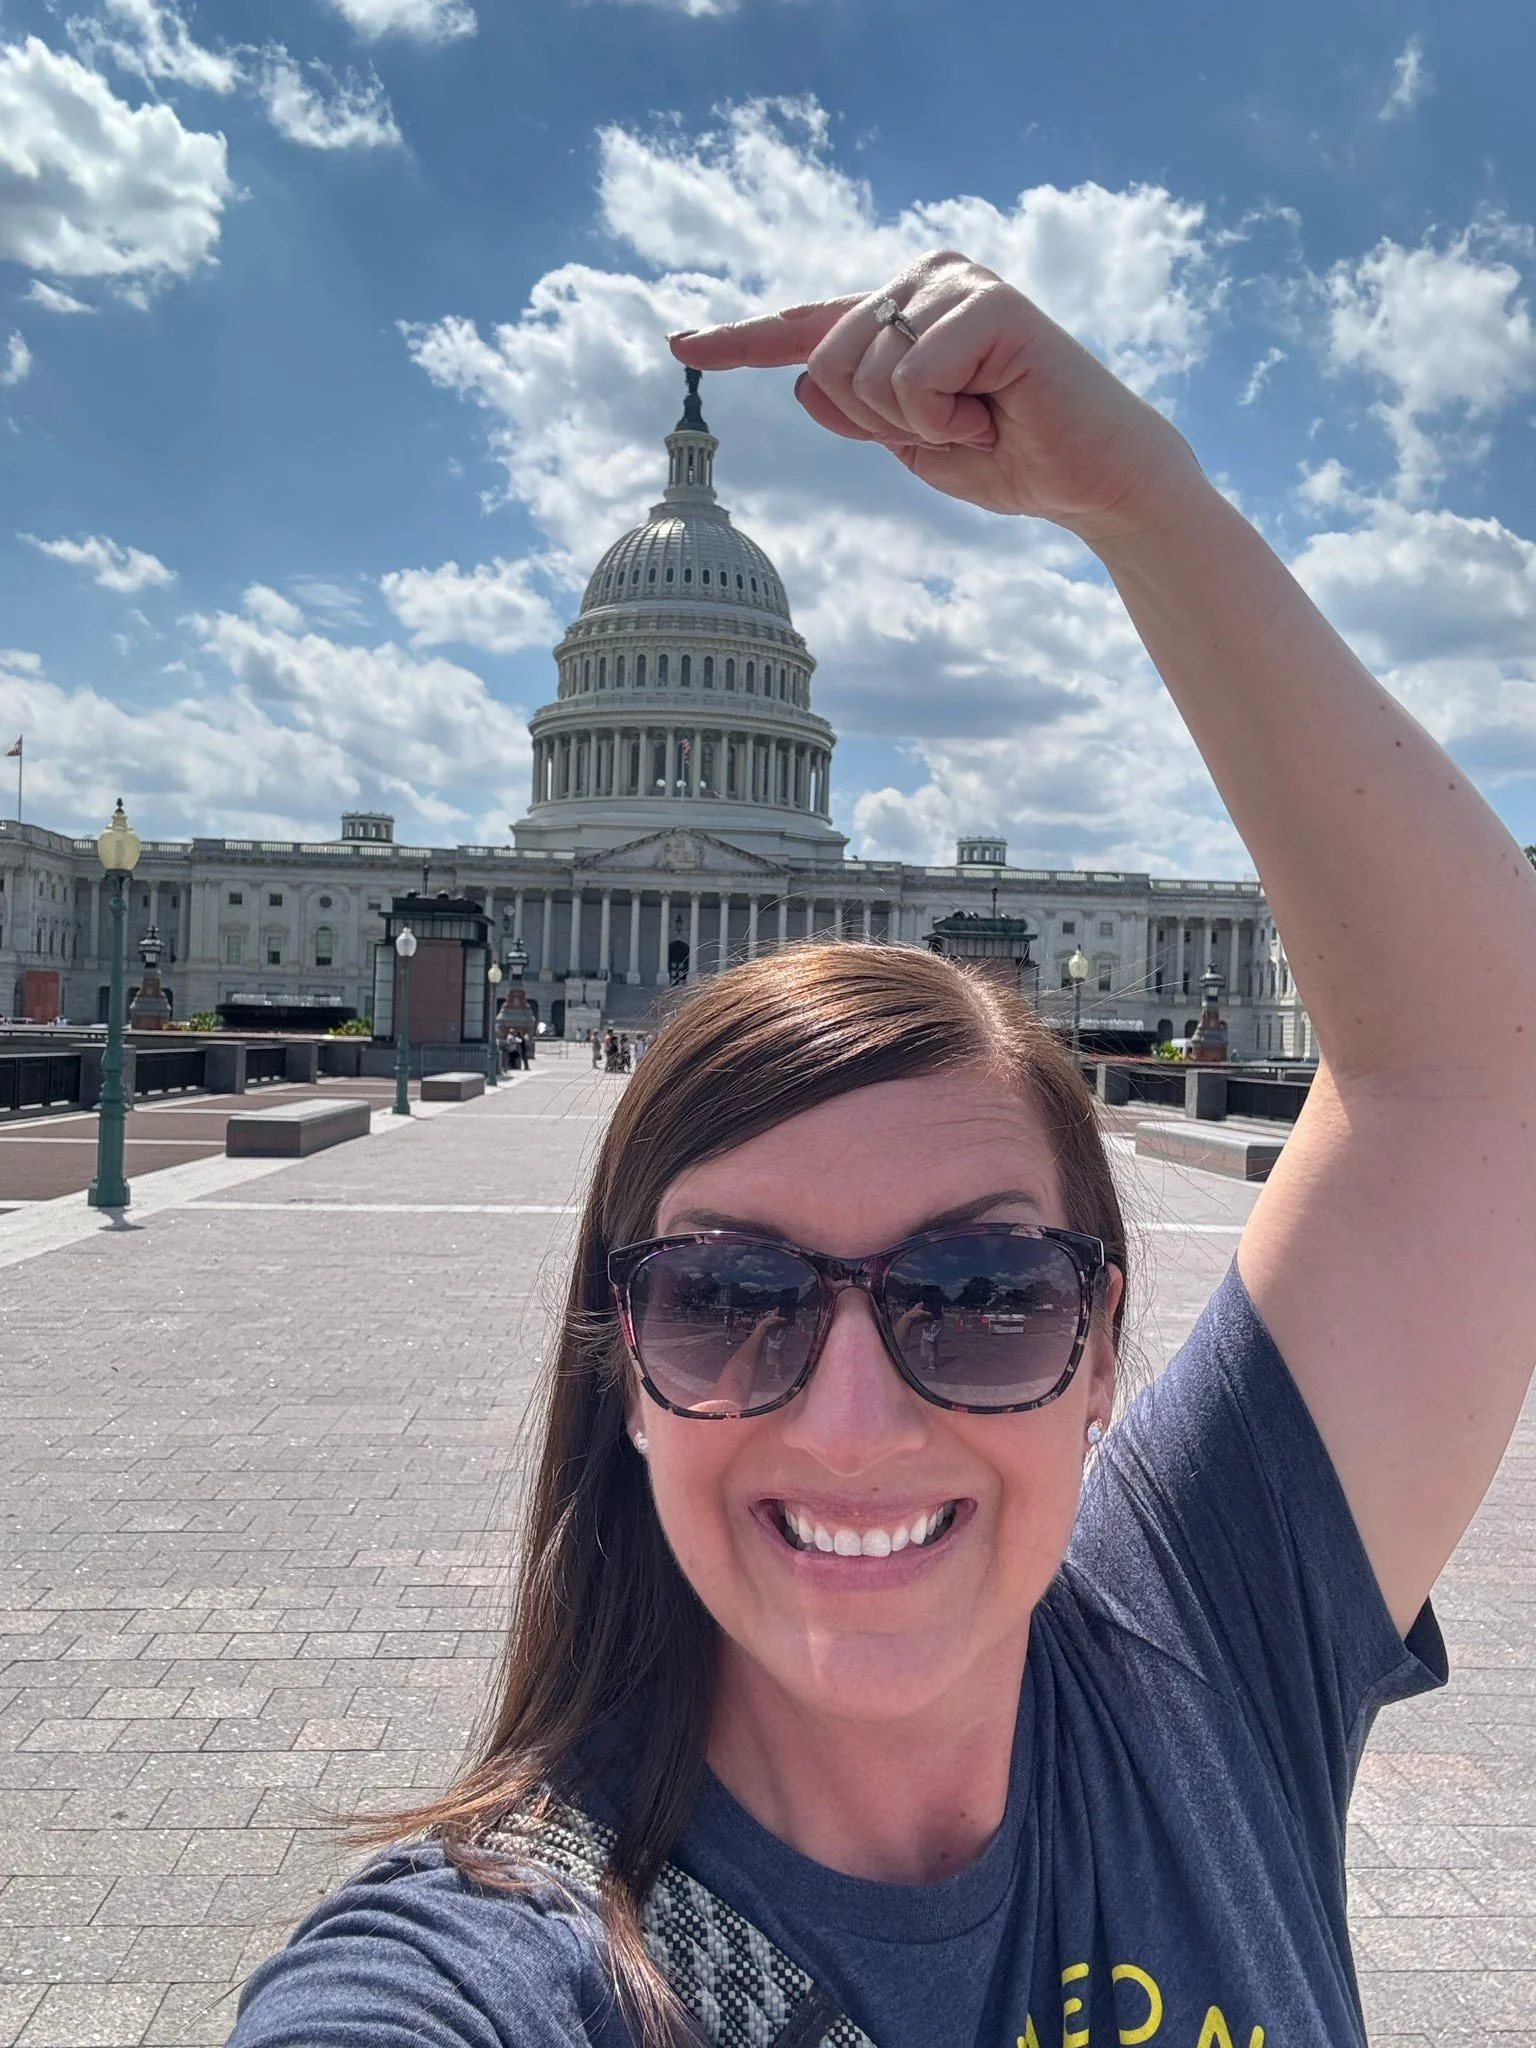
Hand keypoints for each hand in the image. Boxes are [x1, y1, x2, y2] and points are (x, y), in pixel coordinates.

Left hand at [670, 250, 1201, 541]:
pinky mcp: (991, 303)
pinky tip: (996, 412)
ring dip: (917, 425)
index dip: (739, 340)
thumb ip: (855, 412)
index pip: (805, 329)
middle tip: (952, 428)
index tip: (680, 345)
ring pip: (861, 374)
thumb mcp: (909, 443)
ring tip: (979, 419)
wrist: (1092, 481)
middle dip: (876, 424)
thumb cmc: (1008, 459)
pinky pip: (911, 379)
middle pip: (822, 365)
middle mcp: (923, 280)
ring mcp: (956, 282)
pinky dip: (946, 419)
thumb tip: (804, 382)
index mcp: (899, 311)